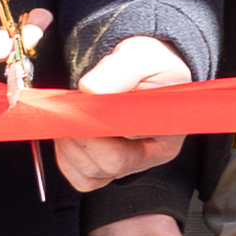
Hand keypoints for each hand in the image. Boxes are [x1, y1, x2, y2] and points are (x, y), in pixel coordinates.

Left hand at [52, 33, 192, 189]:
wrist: (142, 69)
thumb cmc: (150, 65)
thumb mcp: (140, 56)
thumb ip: (118, 71)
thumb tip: (90, 89)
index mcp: (168, 128)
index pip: (133, 136)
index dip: (103, 123)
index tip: (87, 102)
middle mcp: (151, 152)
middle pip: (112, 163)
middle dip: (83, 137)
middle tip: (72, 111)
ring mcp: (129, 164)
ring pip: (93, 174)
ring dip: (71, 148)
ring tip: (70, 119)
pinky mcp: (109, 169)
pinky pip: (84, 179)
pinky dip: (68, 160)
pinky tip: (70, 135)